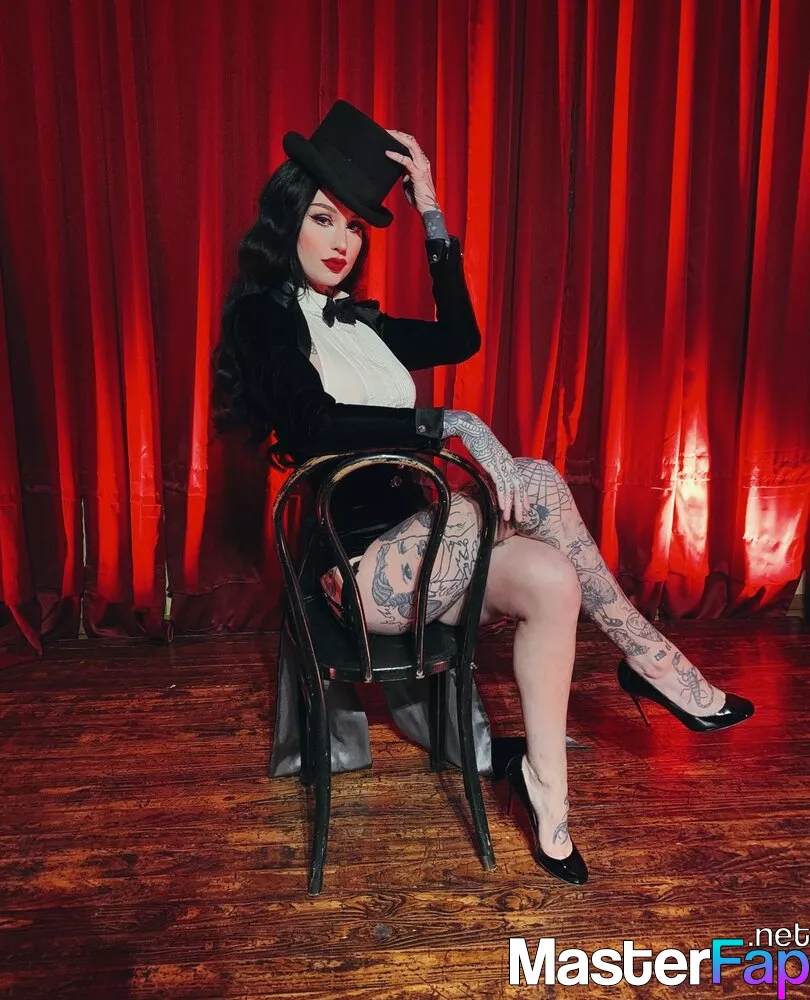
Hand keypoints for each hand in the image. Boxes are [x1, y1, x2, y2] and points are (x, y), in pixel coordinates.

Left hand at [383, 130, 439, 213]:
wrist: (427, 208)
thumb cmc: (418, 196)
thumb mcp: (408, 180)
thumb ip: (404, 171)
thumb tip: (395, 166)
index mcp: (421, 162)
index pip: (411, 144)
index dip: (401, 137)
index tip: (388, 134)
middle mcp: (422, 161)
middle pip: (411, 141)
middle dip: (398, 134)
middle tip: (385, 130)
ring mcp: (421, 167)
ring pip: (411, 146)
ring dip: (398, 139)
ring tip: (387, 135)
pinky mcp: (418, 174)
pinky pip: (407, 161)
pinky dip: (396, 156)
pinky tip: (387, 153)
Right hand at [442, 410, 529, 524]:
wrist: (472, 429)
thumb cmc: (479, 442)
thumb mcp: (489, 457)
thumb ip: (493, 467)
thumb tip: (491, 477)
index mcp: (509, 462)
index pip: (520, 482)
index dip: (523, 496)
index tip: (525, 508)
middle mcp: (509, 464)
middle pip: (519, 488)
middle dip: (520, 505)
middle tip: (521, 519)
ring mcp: (502, 465)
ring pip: (511, 489)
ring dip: (511, 505)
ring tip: (510, 518)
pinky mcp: (493, 465)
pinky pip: (501, 484)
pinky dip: (503, 497)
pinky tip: (503, 507)